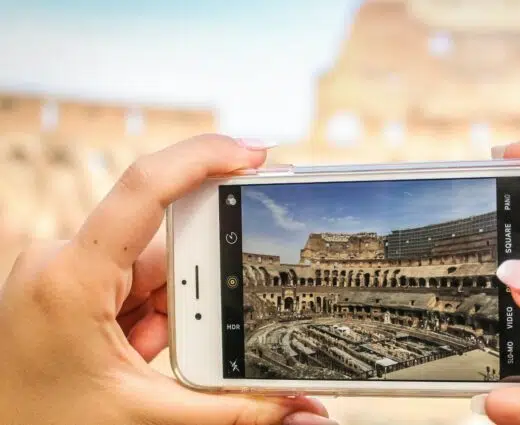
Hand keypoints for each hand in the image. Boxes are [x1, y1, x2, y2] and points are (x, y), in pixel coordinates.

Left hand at [0, 135, 333, 424]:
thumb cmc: (41, 424)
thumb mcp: (145, 414)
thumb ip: (233, 408)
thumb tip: (303, 408)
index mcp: (71, 280)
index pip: (145, 189)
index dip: (204, 159)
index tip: (256, 155)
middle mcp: (61, 260)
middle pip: (161, 248)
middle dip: (184, 299)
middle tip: (163, 346)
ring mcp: (62, 270)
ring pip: (150, 271)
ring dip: (162, 317)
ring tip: (137, 364)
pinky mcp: (67, 282)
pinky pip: (131, 284)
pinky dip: (146, 319)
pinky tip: (128, 355)